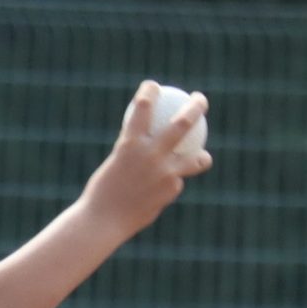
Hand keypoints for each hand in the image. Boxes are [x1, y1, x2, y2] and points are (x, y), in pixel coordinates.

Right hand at [79, 80, 212, 238]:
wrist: (103, 221)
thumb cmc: (102, 193)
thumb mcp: (115, 166)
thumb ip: (135, 155)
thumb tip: (148, 145)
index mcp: (129, 143)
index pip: (142, 107)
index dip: (149, 92)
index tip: (153, 86)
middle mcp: (151, 154)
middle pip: (182, 124)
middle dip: (196, 107)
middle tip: (201, 100)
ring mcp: (164, 172)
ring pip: (195, 159)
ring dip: (202, 157)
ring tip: (204, 157)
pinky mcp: (171, 190)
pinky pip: (174, 184)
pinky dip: (168, 188)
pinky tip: (163, 195)